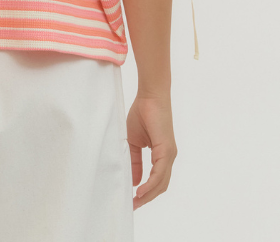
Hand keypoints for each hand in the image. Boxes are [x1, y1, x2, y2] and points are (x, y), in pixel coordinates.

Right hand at [126, 93, 177, 209]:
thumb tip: (135, 180)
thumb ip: (136, 161)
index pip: (156, 180)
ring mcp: (169, 154)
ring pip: (161, 183)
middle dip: (147, 198)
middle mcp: (168, 157)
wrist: (150, 96)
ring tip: (135, 202)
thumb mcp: (134, 141)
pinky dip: (150, 184)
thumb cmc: (143, 113)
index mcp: (162, 155)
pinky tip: (140, 190)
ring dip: (148, 195)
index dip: (146, 192)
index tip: (133, 200)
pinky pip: (159, 173)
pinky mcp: (167, 150)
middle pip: (160, 186)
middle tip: (133, 206)